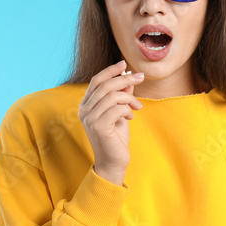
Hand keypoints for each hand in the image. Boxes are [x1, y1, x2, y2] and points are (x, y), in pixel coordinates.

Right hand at [79, 60, 143, 184]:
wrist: (114, 162)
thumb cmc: (116, 138)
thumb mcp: (121, 112)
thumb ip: (122, 96)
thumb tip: (129, 77)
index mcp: (87, 105)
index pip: (96, 81)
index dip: (110, 70)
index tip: (124, 63)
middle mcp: (85, 110)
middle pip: (105, 85)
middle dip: (125, 78)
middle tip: (141, 77)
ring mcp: (90, 118)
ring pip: (112, 96)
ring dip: (129, 98)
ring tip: (137, 107)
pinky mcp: (98, 126)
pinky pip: (117, 109)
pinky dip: (127, 110)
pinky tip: (130, 118)